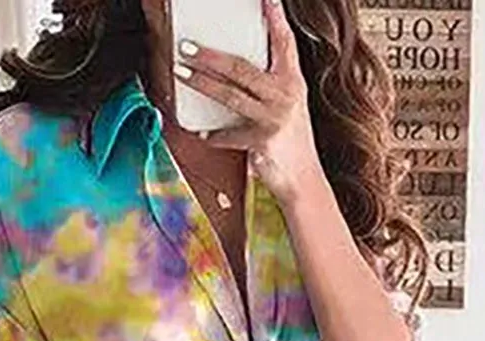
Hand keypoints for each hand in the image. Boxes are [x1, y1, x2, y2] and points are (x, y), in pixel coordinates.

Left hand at [175, 0, 323, 200]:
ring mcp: (274, 119)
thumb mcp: (288, 105)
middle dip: (209, 56)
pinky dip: (214, 135)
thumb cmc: (291, 141)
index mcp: (293, 81)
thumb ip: (268, 85)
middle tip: (186, 46)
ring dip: (202, 84)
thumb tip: (235, 68)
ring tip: (181, 73)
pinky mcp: (262, 142)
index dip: (275, 17)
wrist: (304, 180)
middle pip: (241, 68)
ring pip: (230, 95)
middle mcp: (285, 96)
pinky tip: (202, 132)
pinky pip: (229, 135)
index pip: (284, 41)